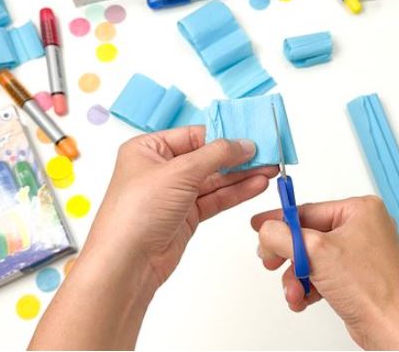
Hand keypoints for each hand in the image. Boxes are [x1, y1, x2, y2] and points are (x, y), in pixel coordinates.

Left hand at [30, 126, 277, 349]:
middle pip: (207, 157)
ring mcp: (174, 194)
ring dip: (241, 175)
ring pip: (214, 179)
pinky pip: (215, 199)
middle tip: (267, 152)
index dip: (223, 135)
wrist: (127, 263)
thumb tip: (243, 143)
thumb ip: (215, 155)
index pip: (193, 135)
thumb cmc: (137, 213)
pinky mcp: (186, 216)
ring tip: (270, 169)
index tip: (251, 135)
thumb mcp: (178, 172)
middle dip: (237, 156)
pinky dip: (236, 192)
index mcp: (148, 149)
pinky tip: (256, 185)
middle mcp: (160, 169)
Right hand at [252, 196, 398, 350]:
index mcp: (361, 210)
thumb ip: (283, 236)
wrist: (392, 329)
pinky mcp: (356, 276)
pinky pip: (322, 274)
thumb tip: (267, 230)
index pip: (308, 210)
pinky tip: (305, 298)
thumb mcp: (316, 253)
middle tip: (273, 263)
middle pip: (307, 236)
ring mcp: (360, 253)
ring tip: (295, 291)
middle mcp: (363, 228)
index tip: (260, 225)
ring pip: (311, 258)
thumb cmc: (374, 289)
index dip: (280, 220)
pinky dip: (309, 286)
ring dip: (297, 277)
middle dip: (289, 256)